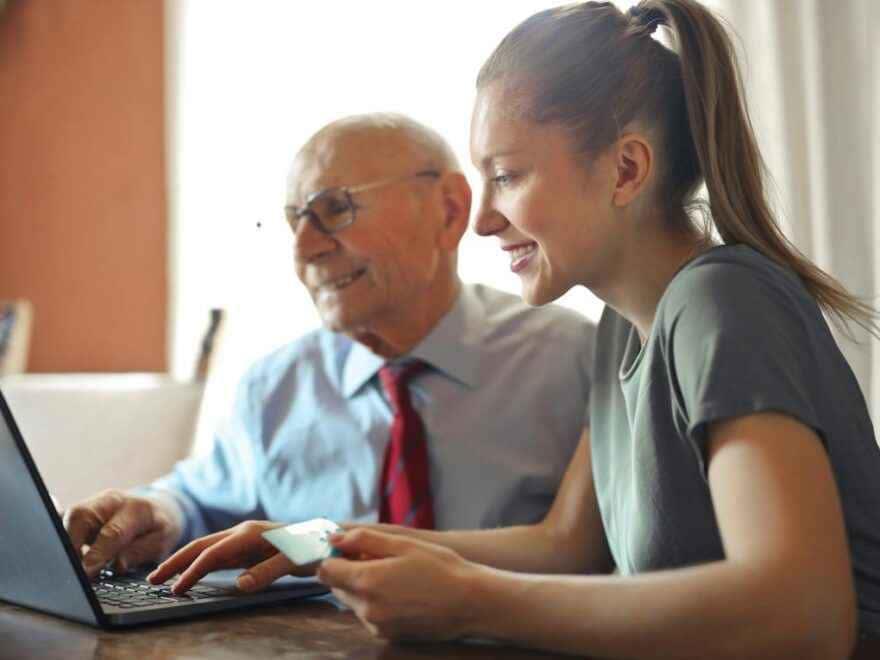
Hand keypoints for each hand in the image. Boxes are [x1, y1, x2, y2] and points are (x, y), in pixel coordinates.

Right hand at [64, 489, 182, 578]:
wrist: (157, 508)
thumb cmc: (159, 527)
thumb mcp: (162, 541)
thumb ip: (140, 552)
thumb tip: (117, 564)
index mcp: (136, 508)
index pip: (112, 532)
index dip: (97, 553)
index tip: (86, 573)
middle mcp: (111, 501)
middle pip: (81, 517)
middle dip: (71, 545)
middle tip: (70, 572)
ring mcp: (94, 503)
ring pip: (69, 519)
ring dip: (66, 544)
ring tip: (68, 568)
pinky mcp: (82, 511)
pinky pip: (66, 522)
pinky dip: (63, 539)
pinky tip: (64, 555)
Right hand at [147, 520, 313, 594]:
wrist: (327, 538)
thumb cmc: (312, 548)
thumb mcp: (293, 561)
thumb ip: (267, 571)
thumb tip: (239, 585)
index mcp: (249, 534)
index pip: (212, 553)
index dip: (192, 571)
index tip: (176, 589)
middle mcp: (242, 532)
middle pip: (201, 546)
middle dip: (176, 562)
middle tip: (152, 580)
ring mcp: (243, 539)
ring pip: (206, 549)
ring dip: (184, 562)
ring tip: (163, 578)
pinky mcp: (247, 547)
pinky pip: (217, 555)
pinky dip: (199, 564)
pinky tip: (191, 574)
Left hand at [318, 528, 481, 641]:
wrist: (470, 603)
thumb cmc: (440, 568)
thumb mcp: (403, 544)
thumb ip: (363, 539)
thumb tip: (334, 538)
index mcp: (367, 581)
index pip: (325, 570)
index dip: (334, 556)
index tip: (350, 548)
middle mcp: (366, 608)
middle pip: (337, 587)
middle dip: (349, 571)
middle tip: (377, 558)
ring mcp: (376, 625)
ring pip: (353, 602)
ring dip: (362, 587)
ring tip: (394, 576)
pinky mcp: (387, 635)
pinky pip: (368, 615)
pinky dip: (375, 602)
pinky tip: (401, 592)